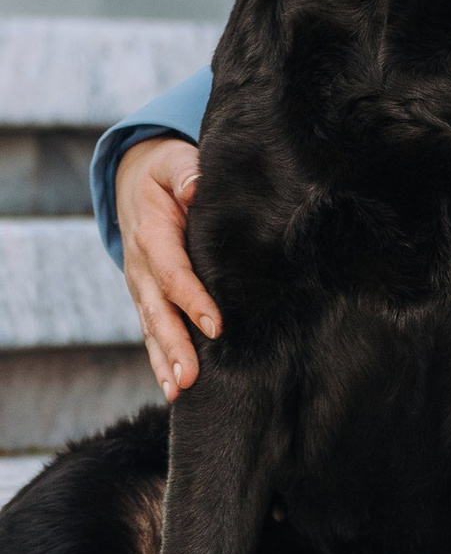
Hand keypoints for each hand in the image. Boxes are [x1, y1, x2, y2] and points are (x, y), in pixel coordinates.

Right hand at [117, 136, 221, 399]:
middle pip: (158, 311)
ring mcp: (140, 286)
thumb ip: (185, 173)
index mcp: (151, 235)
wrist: (132, 182)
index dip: (193, 299)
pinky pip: (151, 331)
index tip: (216, 325)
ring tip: (179, 391)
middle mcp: (140, 267)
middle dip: (174, 346)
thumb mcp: (173, 162)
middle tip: (190, 377)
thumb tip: (195, 187)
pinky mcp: (145, 298)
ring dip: (165, 361)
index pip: (173, 272)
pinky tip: (172, 389)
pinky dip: (159, 361)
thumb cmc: (164, 172)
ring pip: (152, 328)